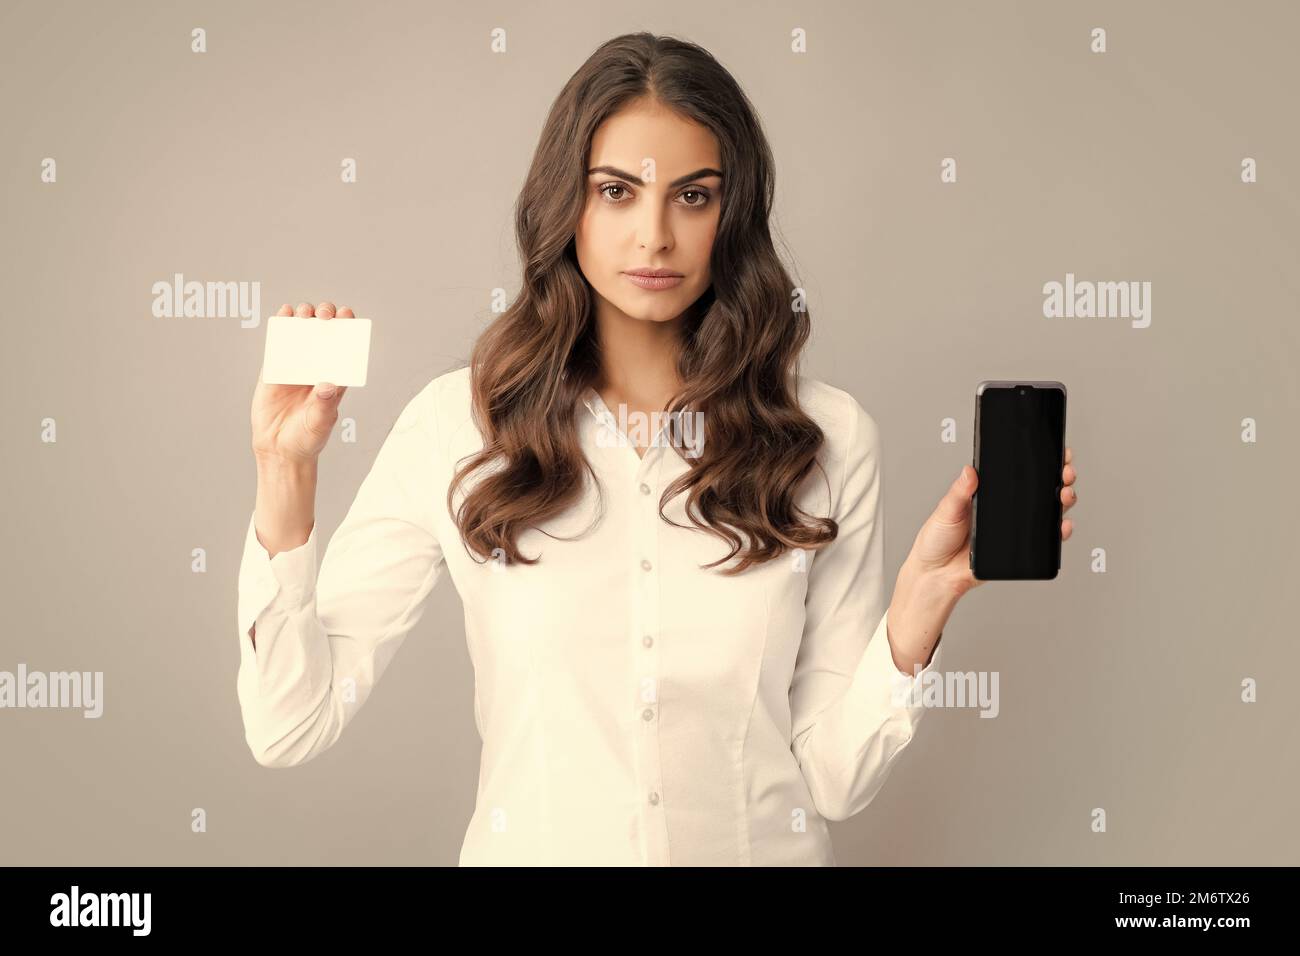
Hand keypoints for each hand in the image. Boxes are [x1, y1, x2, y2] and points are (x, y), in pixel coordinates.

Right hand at [251, 302, 354, 464]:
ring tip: (304, 312)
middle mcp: (317, 367)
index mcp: (335, 377)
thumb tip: (328, 385)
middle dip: (326, 318)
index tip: (347, 316)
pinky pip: (278, 343)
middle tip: (324, 315)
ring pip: (302, 333)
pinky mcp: (274, 369)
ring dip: (304, 317)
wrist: (279, 449)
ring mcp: (295, 366)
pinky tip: (284, 313)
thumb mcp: (320, 423)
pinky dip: (281, 326)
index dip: (348, 328)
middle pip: (325, 334)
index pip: (346, 347)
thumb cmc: (307, 437)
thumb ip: (324, 404)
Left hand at [910, 447, 1077, 599]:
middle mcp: (1005, 510)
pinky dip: (1058, 533)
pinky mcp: (1019, 550)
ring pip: (1047, 512)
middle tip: (1065, 472)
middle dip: (1059, 478)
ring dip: (1063, 501)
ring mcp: (1014, 530)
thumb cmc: (936, 540)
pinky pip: (1044, 540)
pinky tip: (1063, 525)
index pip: (1018, 475)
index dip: (1040, 463)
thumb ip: (959, 492)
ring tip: (1065, 494)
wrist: (936, 574)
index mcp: (989, 495)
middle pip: (1040, 490)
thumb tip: (970, 471)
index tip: (1055, 453)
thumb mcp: (946, 510)